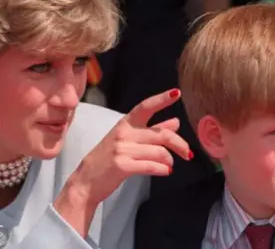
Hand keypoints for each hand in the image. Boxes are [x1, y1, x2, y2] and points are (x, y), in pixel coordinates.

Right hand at [53, 89, 191, 234]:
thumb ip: (152, 130)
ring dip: (169, 160)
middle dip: (179, 144)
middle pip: (161, 134)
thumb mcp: (127, 140)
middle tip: (188, 153)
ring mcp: (122, 149)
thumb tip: (175, 122)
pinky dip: (163, 170)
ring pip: (159, 152)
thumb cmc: (108, 158)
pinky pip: (151, 166)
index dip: (161, 99)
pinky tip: (165, 171)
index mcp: (125, 123)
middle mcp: (124, 133)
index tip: (176, 94)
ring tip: (169, 165)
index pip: (145, 106)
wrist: (87, 180)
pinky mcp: (122, 165)